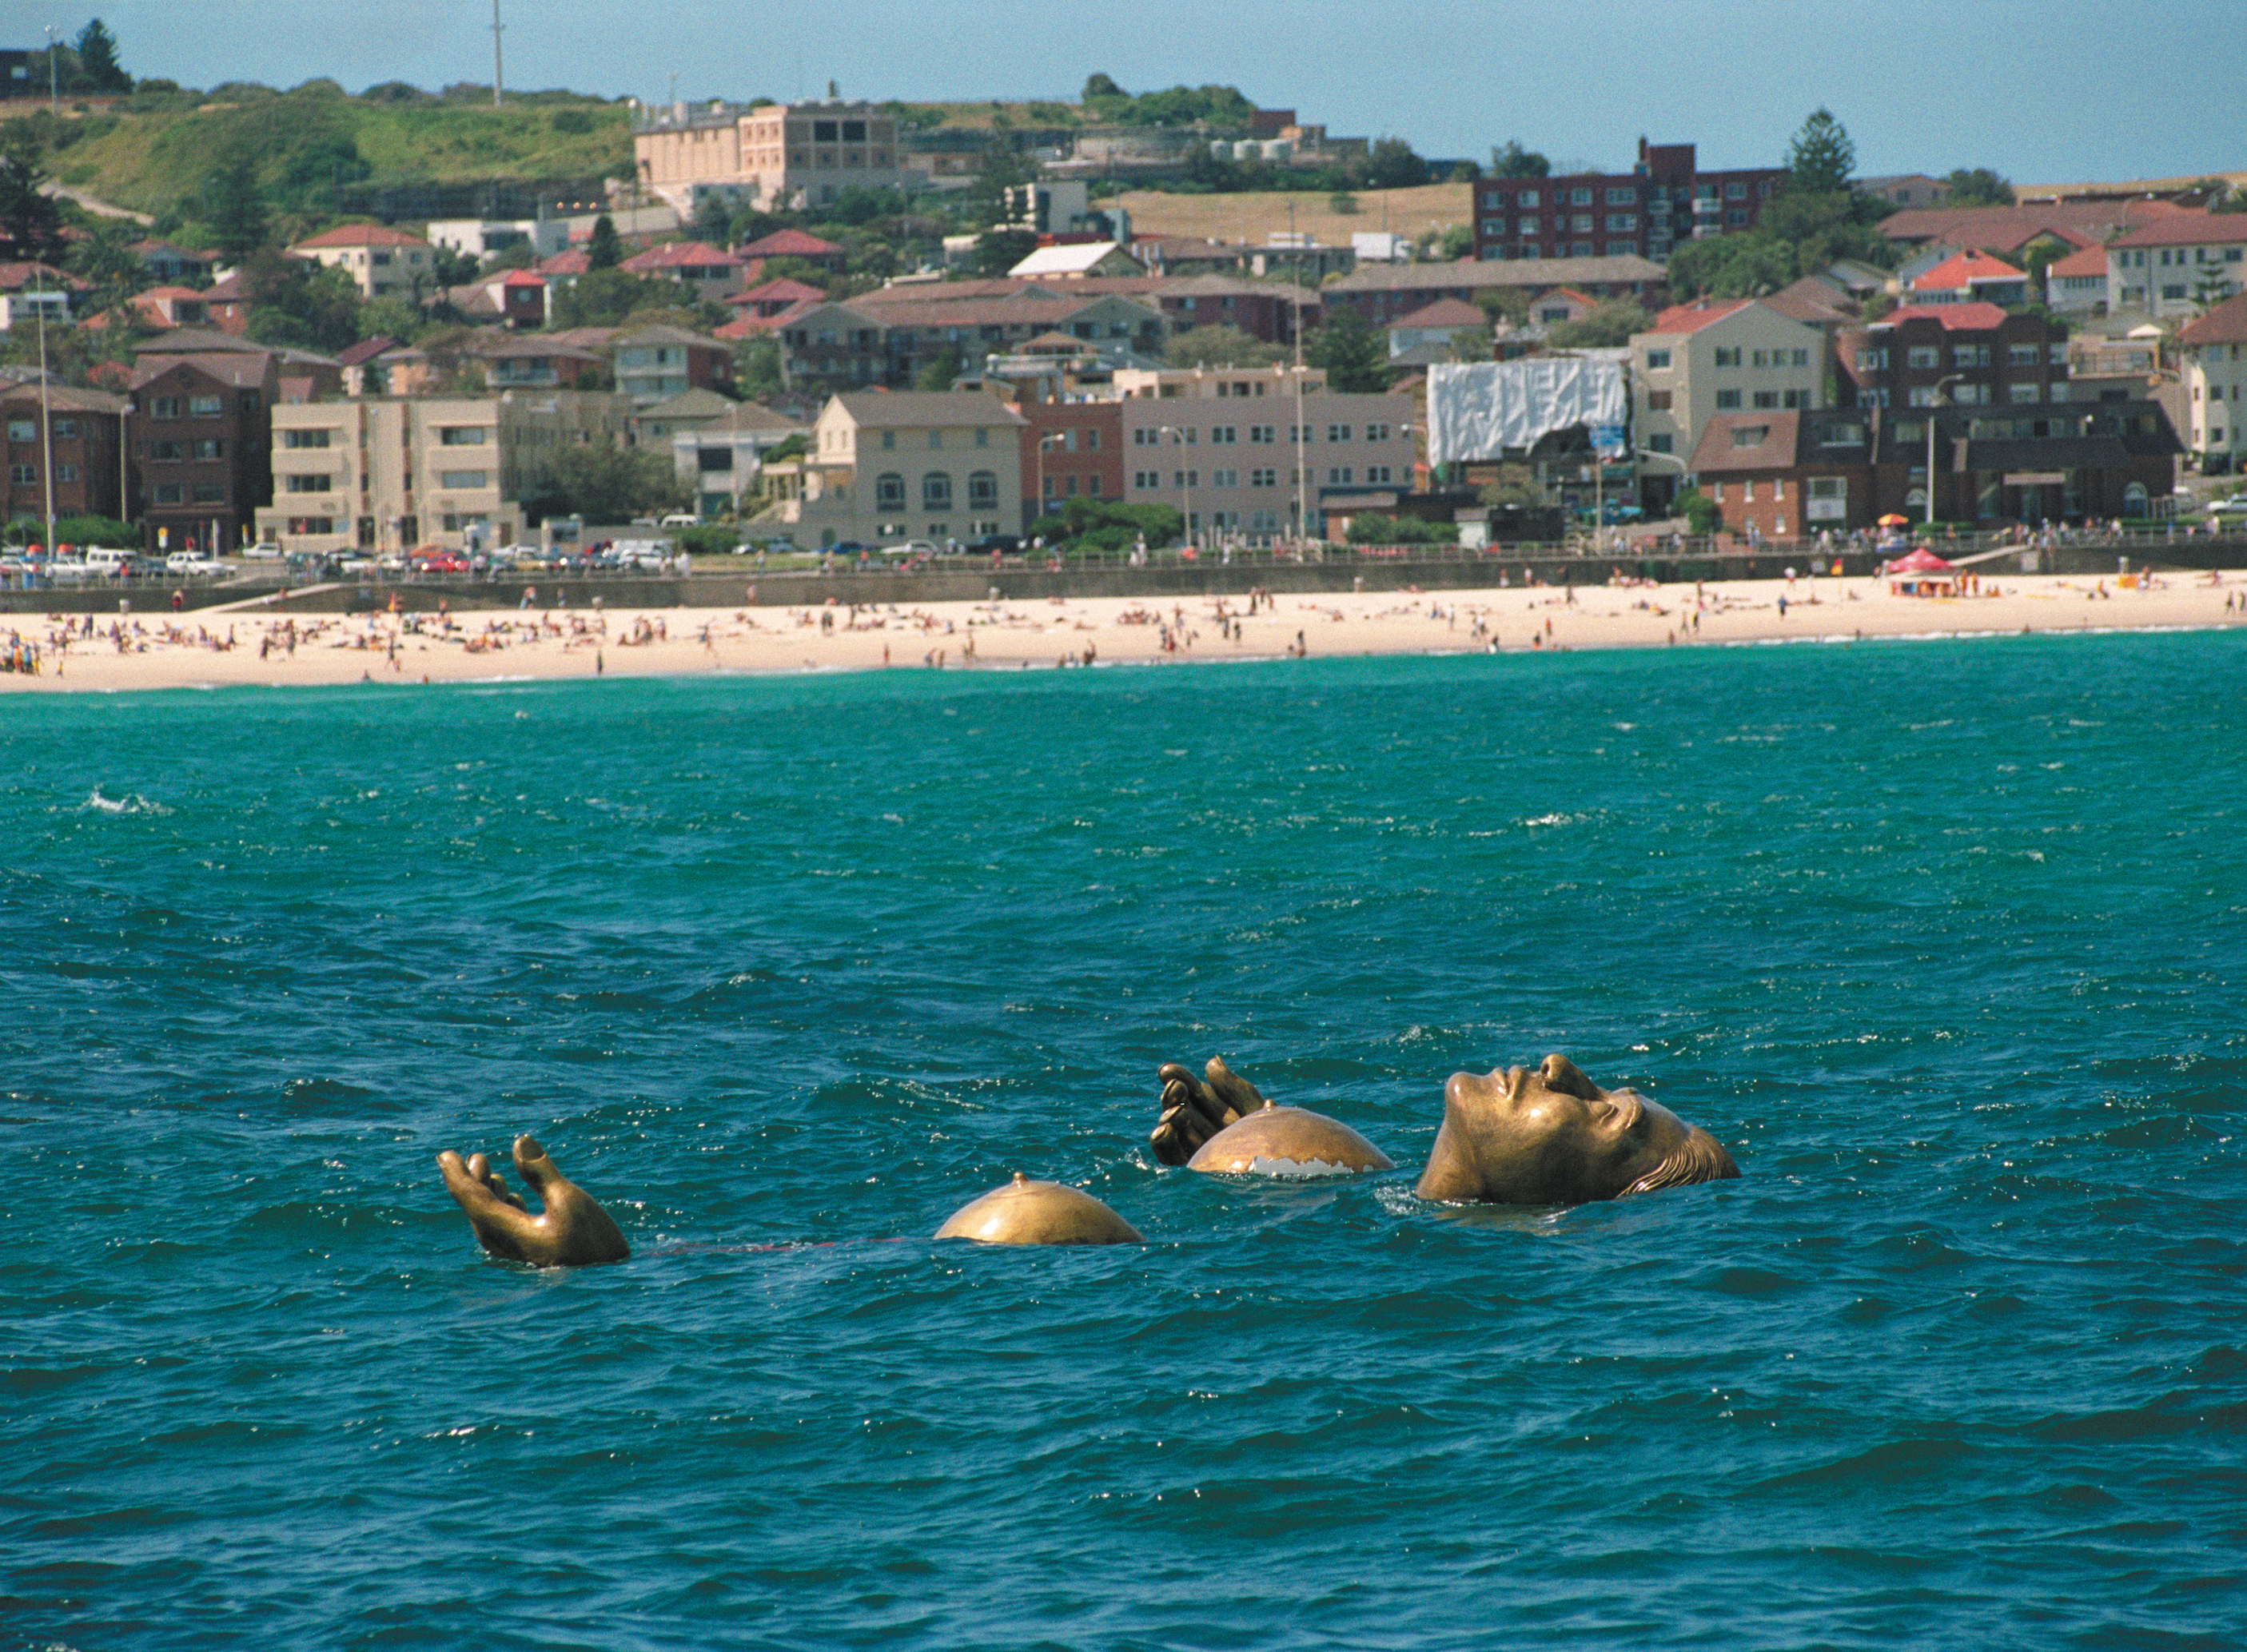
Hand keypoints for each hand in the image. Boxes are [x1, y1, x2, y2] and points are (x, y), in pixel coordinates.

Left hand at [436, 1135, 629, 1266]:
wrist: (613, 1285)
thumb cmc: (593, 1244)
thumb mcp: (569, 1200)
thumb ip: (541, 1172)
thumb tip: (519, 1143)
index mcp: (511, 1234)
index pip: (473, 1201)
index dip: (457, 1176)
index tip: (444, 1156)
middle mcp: (507, 1248)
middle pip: (479, 1211)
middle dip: (474, 1182)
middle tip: (476, 1158)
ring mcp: (518, 1256)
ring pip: (491, 1222)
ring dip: (490, 1195)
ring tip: (493, 1176)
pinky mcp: (531, 1258)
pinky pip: (504, 1231)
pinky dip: (503, 1209)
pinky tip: (513, 1199)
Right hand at [1150, 1056, 1267, 1165]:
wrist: (1271, 1168)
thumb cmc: (1266, 1138)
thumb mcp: (1251, 1107)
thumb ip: (1232, 1086)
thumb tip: (1211, 1061)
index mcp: (1212, 1106)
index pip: (1189, 1088)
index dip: (1177, 1077)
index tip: (1168, 1070)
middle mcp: (1198, 1124)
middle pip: (1174, 1106)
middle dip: (1171, 1094)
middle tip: (1178, 1087)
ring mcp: (1191, 1146)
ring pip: (1167, 1128)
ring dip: (1167, 1116)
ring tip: (1178, 1111)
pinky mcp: (1188, 1168)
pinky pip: (1167, 1155)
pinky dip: (1162, 1141)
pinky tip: (1166, 1129)